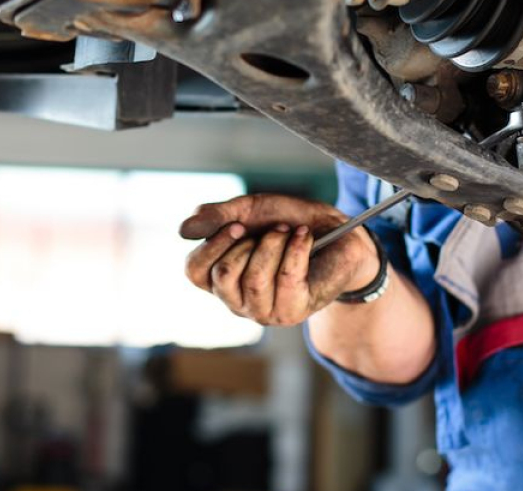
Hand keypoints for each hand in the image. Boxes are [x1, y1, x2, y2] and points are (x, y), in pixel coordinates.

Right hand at [180, 194, 380, 325]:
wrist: (338, 235)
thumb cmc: (290, 223)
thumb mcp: (250, 210)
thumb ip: (218, 217)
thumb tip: (183, 229)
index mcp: (221, 279)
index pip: (195, 271)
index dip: (212, 244)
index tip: (238, 224)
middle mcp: (238, 301)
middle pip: (223, 275)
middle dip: (247, 243)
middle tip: (272, 229)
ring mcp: (264, 311)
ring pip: (254, 279)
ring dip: (274, 244)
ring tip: (290, 233)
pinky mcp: (293, 312)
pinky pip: (286, 279)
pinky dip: (297, 248)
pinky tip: (305, 237)